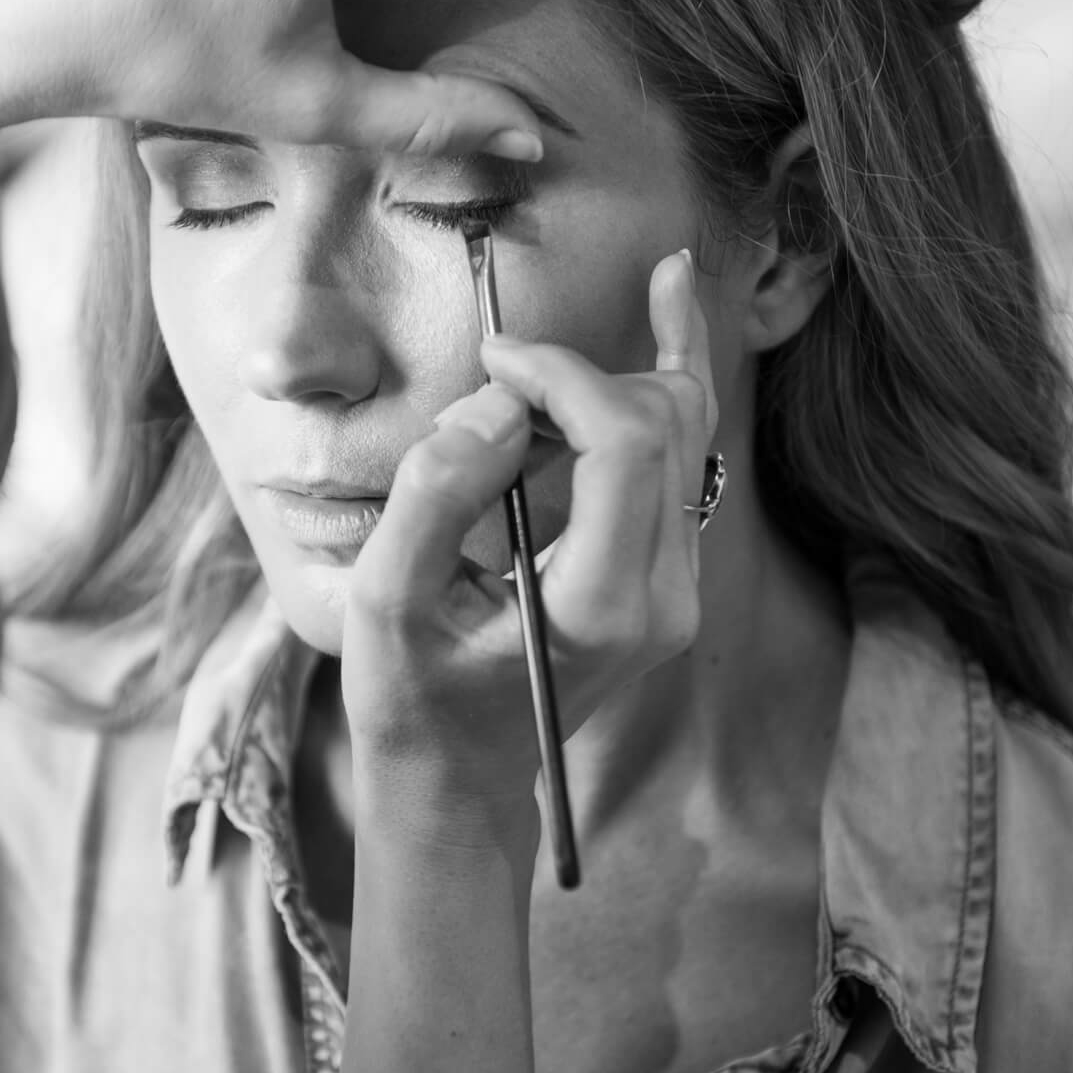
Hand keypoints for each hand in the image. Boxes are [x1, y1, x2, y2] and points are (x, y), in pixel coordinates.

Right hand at [340, 251, 716, 863]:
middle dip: (589, 371)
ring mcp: (677, 587)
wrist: (459, 784)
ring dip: (640, 364)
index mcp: (603, 604)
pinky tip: (671, 302)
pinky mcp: (666, 574)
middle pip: (669, 424)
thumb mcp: (385, 604)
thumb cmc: (412, 701)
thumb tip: (497, 404)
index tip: (492, 364)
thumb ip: (434, 496)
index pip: (625, 439)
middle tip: (502, 367)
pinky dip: (665, 381)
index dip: (563, 376)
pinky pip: (681, 455)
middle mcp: (664, 594)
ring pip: (688, 431)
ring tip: (642, 288)